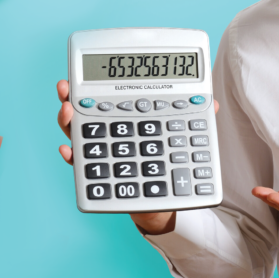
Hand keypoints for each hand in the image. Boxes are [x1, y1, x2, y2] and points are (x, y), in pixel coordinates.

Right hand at [56, 79, 218, 234]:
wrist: (166, 199)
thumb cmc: (167, 162)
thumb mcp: (180, 136)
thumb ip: (192, 119)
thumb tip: (212, 103)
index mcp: (123, 119)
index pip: (101, 97)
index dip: (86, 86)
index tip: (72, 78)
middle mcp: (107, 135)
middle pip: (82, 114)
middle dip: (69, 100)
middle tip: (66, 93)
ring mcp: (103, 155)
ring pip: (80, 137)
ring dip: (69, 124)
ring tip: (68, 114)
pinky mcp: (103, 178)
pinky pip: (84, 169)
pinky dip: (75, 159)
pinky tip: (70, 152)